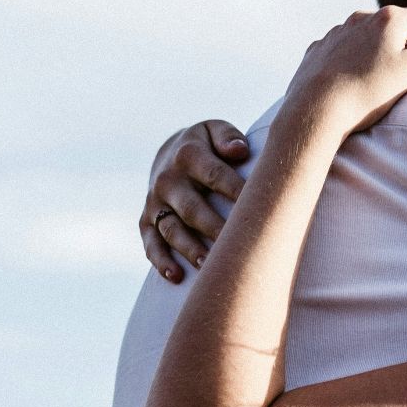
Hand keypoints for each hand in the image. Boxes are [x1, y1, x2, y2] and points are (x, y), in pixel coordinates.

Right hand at [141, 120, 250, 281]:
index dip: (237, 192)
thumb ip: (227, 137)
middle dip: (214, 228)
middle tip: (237, 246)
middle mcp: (168, 180)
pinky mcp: (146, 221)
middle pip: (193, 208)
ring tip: (208, 265)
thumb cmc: (206, 146)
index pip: (216, 175)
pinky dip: (161, 261)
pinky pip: (151, 243)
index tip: (259, 210)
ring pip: (172, 229)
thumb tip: (239, 150)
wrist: (169, 153)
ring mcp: (155, 203)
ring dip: (189, 249)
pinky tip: (176, 277)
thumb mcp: (214, 130)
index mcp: (188, 155)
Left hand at [277, 7, 406, 138]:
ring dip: (383, 50)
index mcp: (391, 18)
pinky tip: (355, 80)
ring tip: (382, 80)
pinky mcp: (321, 48)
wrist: (315, 110)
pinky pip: (347, 48)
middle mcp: (363, 17)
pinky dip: (356, 58)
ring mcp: (339, 31)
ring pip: (372, 35)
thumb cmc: (369, 93)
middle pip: (402, 24)